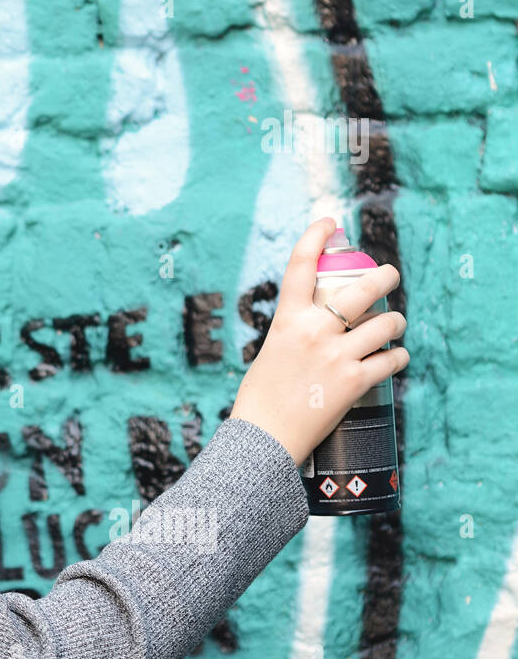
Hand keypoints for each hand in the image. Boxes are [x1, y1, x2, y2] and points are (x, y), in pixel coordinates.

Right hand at [229, 216, 409, 466]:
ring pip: (386, 323)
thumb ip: (294, 335)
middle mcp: (314, 331)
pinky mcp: (354, 382)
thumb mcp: (271, 353)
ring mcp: (336, 356)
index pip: (300, 266)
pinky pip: (391, 360)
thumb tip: (319, 328)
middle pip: (362, 289)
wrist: (263, 437)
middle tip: (390, 275)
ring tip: (396, 324)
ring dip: (397, 321)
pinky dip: (399, 357)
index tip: (329, 222)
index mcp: (287, 320)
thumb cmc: (260, 399)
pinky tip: (398, 357)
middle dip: (385, 276)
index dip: (315, 236)